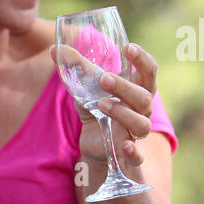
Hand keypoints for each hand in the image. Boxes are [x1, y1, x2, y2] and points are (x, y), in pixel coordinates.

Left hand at [55, 43, 157, 165]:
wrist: (97, 142)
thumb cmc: (99, 107)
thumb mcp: (87, 87)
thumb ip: (76, 67)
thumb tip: (55, 49)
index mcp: (137, 88)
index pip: (149, 71)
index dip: (142, 59)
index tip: (129, 47)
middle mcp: (142, 109)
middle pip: (143, 96)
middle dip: (124, 86)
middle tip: (103, 78)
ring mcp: (136, 131)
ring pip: (141, 123)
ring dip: (123, 113)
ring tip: (101, 104)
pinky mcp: (127, 153)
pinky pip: (138, 156)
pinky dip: (133, 152)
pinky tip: (125, 146)